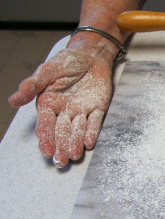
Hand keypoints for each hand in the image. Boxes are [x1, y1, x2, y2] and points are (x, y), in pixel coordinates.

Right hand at [8, 47, 112, 167]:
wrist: (90, 56)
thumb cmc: (66, 63)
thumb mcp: (47, 70)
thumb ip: (32, 85)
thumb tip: (13, 100)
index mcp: (48, 104)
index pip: (46, 125)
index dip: (46, 138)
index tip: (47, 151)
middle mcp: (64, 111)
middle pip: (61, 132)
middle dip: (61, 147)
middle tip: (61, 162)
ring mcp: (81, 111)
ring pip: (77, 130)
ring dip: (75, 143)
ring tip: (74, 155)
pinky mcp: (97, 108)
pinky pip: (94, 122)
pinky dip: (92, 132)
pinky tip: (89, 143)